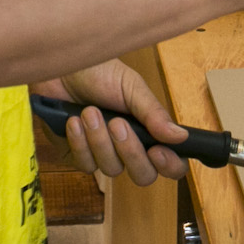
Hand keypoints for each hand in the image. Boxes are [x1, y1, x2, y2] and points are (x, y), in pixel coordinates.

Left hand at [34, 60, 188, 185]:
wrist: (62, 67)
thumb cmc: (99, 73)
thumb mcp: (132, 87)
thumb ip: (154, 114)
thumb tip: (181, 137)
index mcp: (149, 131)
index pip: (170, 163)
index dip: (169, 165)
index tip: (156, 150)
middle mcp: (128, 148)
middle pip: (142, 175)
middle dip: (130, 151)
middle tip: (117, 124)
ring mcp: (102, 154)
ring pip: (111, 169)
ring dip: (100, 140)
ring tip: (90, 111)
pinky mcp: (77, 156)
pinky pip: (85, 165)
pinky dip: (79, 142)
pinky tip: (73, 121)